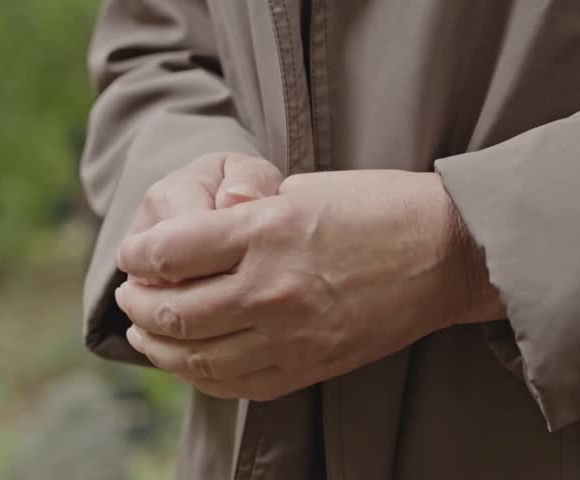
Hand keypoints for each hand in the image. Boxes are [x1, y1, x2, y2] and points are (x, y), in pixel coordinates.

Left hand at [116, 170, 504, 400]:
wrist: (448, 253)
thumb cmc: (381, 208)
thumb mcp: (305, 191)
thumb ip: (244, 220)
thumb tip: (193, 246)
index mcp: (269, 230)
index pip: (170, 252)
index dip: (137, 254)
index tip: (134, 255)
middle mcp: (274, 287)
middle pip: (175, 311)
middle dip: (138, 304)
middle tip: (131, 295)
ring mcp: (294, 335)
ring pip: (200, 358)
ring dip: (161, 347)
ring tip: (148, 332)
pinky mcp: (312, 365)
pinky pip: (239, 384)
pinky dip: (203, 376)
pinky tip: (191, 363)